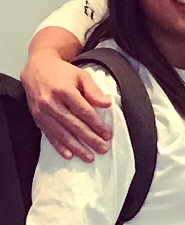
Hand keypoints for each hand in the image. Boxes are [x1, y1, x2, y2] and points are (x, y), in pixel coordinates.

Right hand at [23, 46, 111, 162]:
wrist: (36, 68)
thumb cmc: (62, 72)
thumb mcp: (81, 75)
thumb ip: (94, 91)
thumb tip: (107, 103)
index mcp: (64, 91)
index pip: (84, 112)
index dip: (97, 125)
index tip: (107, 135)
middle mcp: (51, 102)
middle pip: (74, 125)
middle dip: (90, 139)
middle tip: (103, 149)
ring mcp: (42, 112)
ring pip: (62, 133)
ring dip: (76, 147)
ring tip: (89, 157)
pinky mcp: (37, 118)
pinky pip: (49, 135)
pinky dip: (59, 146)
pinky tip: (69, 155)